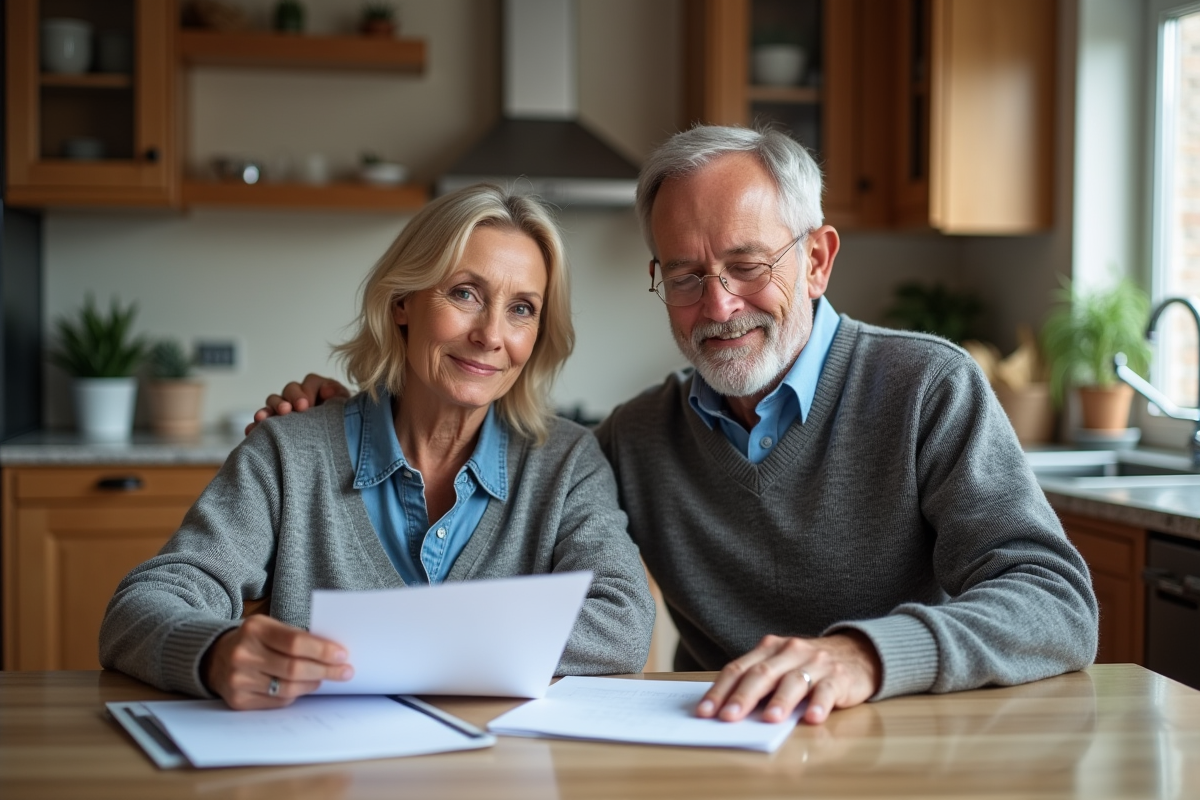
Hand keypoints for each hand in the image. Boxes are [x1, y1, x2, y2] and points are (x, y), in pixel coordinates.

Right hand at [202, 615, 352, 709]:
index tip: (342, 654)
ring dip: (313, 684)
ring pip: (288, 688)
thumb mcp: (270, 628)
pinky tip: (304, 687)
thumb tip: (334, 653)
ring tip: (326, 678)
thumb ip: (297, 637)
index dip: (322, 650)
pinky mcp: (238, 701)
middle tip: (346, 672)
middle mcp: (243, 654)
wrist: (215, 657)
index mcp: (254, 629)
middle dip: (325, 670)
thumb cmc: (254, 641)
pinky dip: (296, 695)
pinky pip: (277, 702)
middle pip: (294, 668)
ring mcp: (238, 680)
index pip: (295, 642)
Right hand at [244, 373, 350, 434]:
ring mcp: (286, 409)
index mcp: (318, 388)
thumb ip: (337, 394)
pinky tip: (250, 432)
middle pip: (288, 390)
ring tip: (264, 419)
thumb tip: (326, 391)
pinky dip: (255, 426)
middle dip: (286, 400)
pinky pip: (263, 423)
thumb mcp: (345, 404)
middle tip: (288, 411)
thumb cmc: (343, 418)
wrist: (343, 438)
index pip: (309, 383)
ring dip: (268, 410)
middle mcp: (299, 395)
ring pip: (272, 403)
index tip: (305, 406)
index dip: (305, 392)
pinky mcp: (276, 424)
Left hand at [696, 631, 881, 724]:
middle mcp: (790, 651)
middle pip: (762, 673)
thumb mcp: (781, 667)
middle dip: (743, 696)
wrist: (857, 653)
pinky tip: (812, 718)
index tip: (705, 711)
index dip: (720, 690)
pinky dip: (819, 704)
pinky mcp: (839, 677)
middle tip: (728, 717)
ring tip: (769, 719)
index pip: (739, 668)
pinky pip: (827, 690)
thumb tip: (727, 712)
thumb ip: (759, 684)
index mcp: (769, 648)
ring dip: (780, 701)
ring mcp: (815, 663)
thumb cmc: (807, 667)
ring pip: (794, 681)